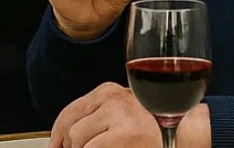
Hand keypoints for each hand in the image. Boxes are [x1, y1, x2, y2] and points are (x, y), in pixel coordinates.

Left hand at [48, 83, 164, 147]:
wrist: (176, 144)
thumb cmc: (146, 138)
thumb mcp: (115, 124)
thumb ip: (92, 123)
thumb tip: (57, 144)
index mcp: (109, 92)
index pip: (69, 113)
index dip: (59, 138)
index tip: (58, 147)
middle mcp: (116, 96)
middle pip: (70, 128)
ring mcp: (121, 112)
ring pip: (77, 140)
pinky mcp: (127, 132)